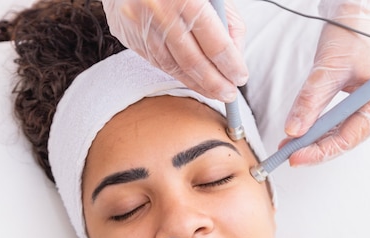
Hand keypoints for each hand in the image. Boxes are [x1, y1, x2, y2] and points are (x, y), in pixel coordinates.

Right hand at [101, 0, 247, 101]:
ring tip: (214, 92)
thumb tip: (236, 58)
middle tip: (229, 93)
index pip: (214, 43)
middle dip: (215, 83)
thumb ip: (227, 23)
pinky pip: (158, 63)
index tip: (240, 77)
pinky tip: (192, 81)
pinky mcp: (129, 35)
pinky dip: (178, 74)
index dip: (230, 65)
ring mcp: (141, 25)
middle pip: (193, 61)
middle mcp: (160, 11)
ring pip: (174, 66)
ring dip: (197, 84)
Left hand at [282, 0, 369, 165]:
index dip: (321, 150)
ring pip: (341, 134)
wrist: (360, 16)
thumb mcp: (328, 68)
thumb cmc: (354, 34)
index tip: (296, 156)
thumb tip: (294, 130)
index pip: (349, 137)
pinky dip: (320, 129)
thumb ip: (311, 100)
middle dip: (316, 149)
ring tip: (290, 146)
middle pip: (346, 139)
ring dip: (315, 141)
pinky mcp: (359, 104)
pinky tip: (302, 135)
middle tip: (288, 155)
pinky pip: (339, 123)